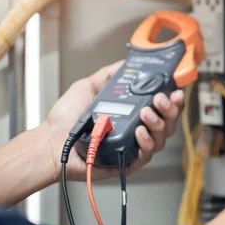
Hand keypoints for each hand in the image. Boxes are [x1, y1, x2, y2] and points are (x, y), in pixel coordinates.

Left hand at [45, 61, 184, 180]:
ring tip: (145, 114)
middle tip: (159, 100)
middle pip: (168, 122)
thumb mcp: (89, 86)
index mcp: (133, 112)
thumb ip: (109, 74)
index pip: (163, 107)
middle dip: (169, 110)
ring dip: (158, 124)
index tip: (173, 91)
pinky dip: (146, 143)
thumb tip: (127, 62)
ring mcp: (134, 146)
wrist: (51, 141)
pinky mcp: (128, 162)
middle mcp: (137, 129)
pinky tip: (139, 132)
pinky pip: (147, 155)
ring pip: (161, 138)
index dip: (173, 100)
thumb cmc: (66, 119)